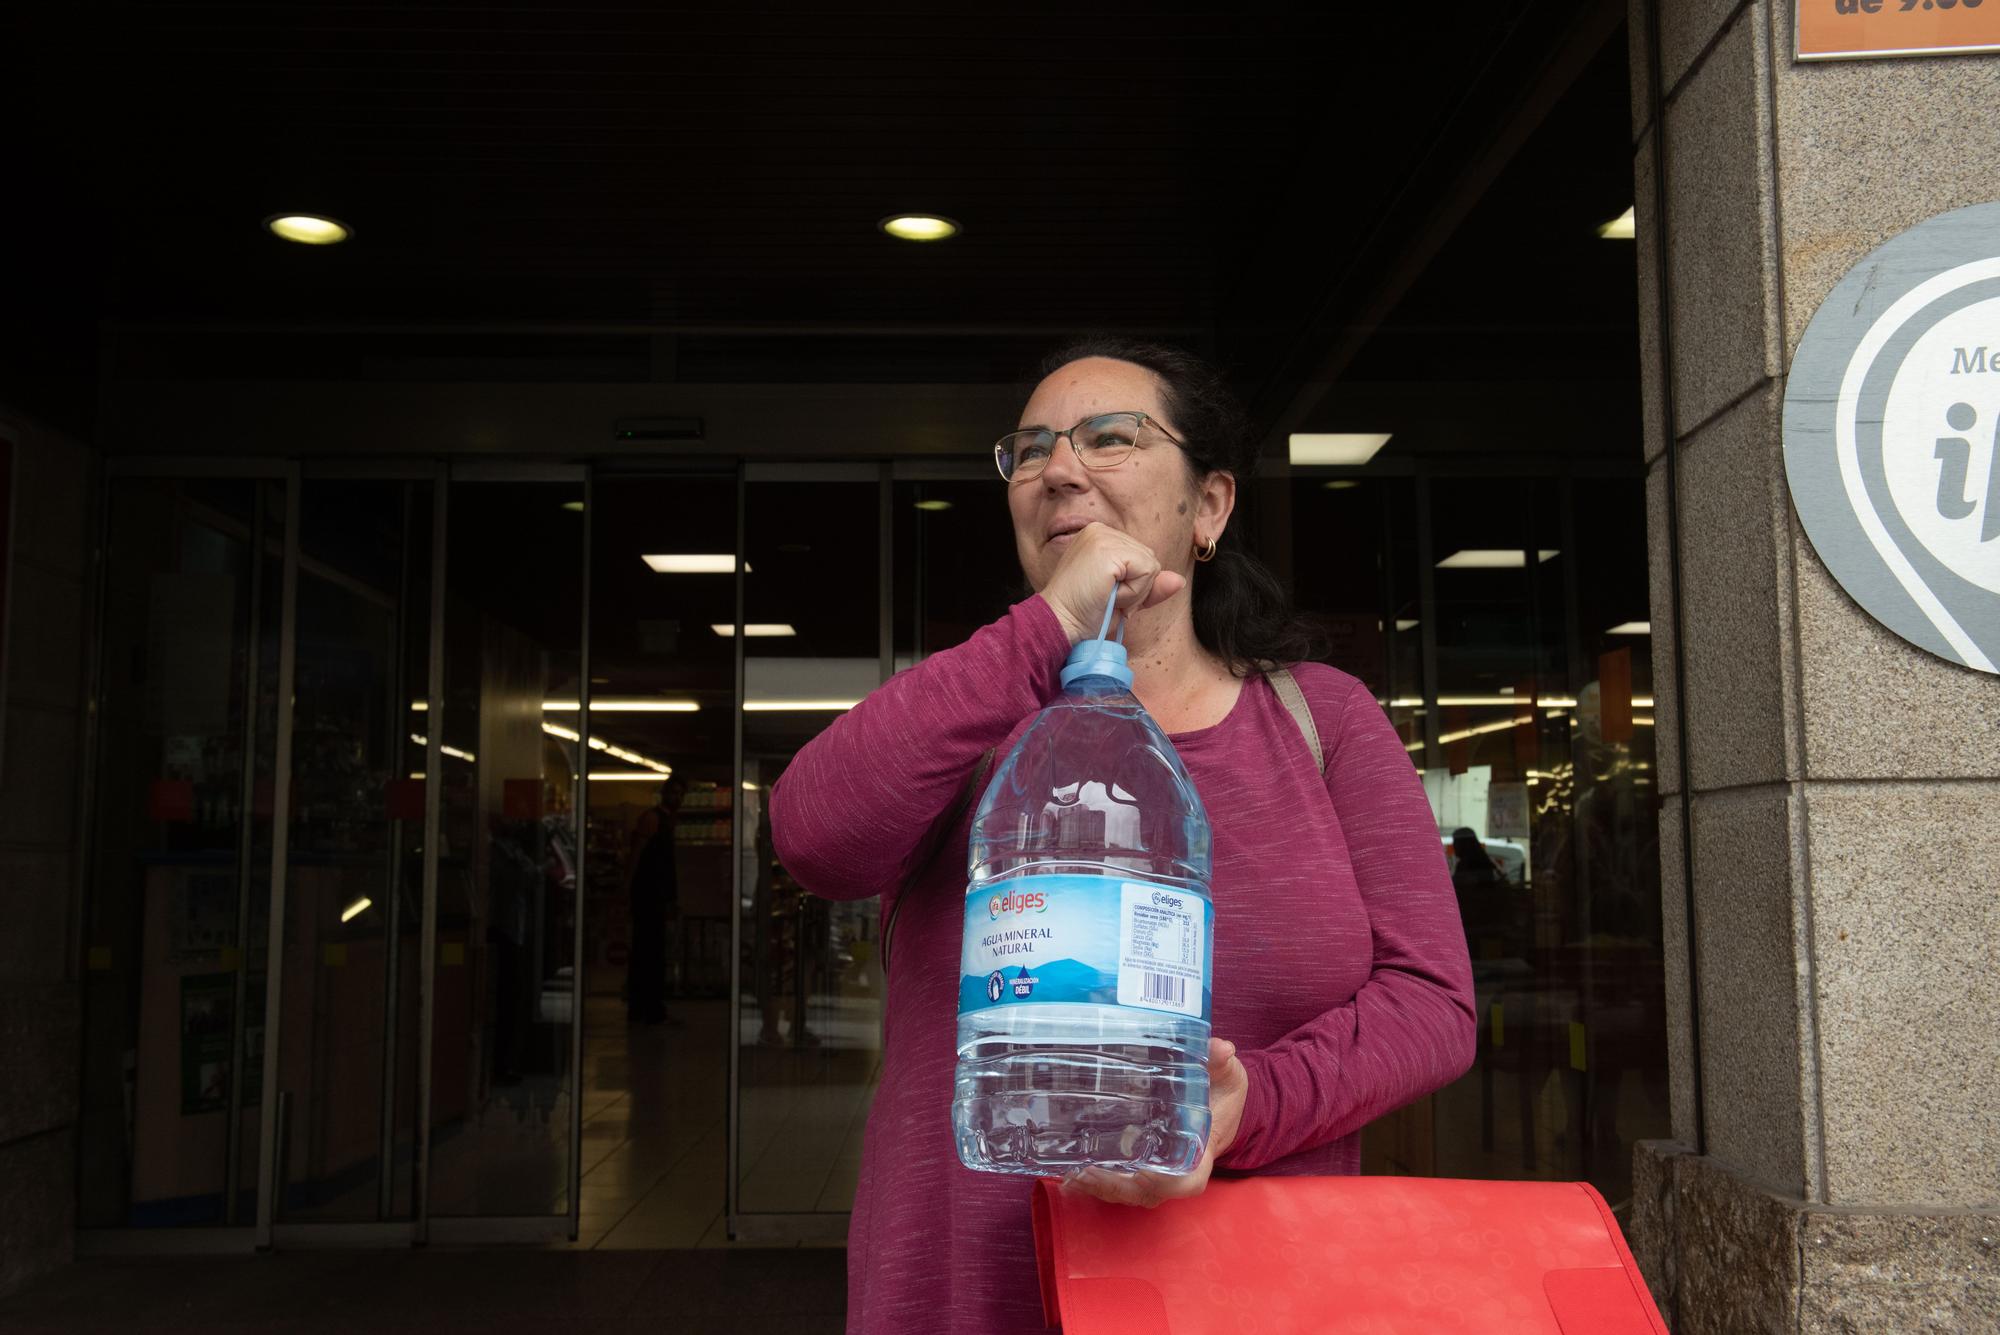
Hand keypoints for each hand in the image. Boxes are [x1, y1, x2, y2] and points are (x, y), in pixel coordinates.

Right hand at [1039, 521, 1187, 645]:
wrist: (1059, 625)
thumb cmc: (1084, 615)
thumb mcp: (1124, 599)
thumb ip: (1150, 587)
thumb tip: (1180, 580)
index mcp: (1100, 537)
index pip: (1142, 557)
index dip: (1133, 585)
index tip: (1106, 596)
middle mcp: (1100, 530)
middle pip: (1150, 559)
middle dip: (1136, 588)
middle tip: (1105, 599)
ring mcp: (1103, 537)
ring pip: (1151, 565)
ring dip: (1134, 592)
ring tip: (1104, 597)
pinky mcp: (1107, 550)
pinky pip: (1147, 571)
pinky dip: (1133, 592)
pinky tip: (1108, 595)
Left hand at [1060, 1038, 1246, 1208]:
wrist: (1220, 1106)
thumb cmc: (1223, 1094)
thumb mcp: (1228, 1076)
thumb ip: (1220, 1062)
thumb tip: (1220, 1048)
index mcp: (1201, 1153)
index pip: (1187, 1181)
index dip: (1164, 1183)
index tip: (1141, 1174)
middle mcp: (1178, 1170)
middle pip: (1146, 1193)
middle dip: (1115, 1188)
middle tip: (1085, 1172)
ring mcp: (1158, 1172)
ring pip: (1129, 1193)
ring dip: (1099, 1189)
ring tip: (1071, 1177)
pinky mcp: (1142, 1166)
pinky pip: (1119, 1184)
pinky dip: (1095, 1184)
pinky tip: (1068, 1178)